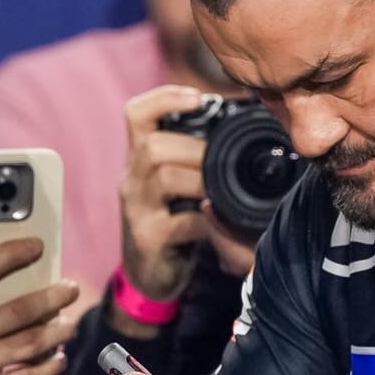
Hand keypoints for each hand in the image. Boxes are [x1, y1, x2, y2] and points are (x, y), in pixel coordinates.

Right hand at [118, 86, 216, 307]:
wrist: (150, 276)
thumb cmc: (173, 223)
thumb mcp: (177, 186)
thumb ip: (195, 159)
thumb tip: (243, 128)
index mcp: (139, 160)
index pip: (136, 114)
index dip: (164, 98)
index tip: (198, 99)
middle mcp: (131, 180)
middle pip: (153, 145)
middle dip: (195, 149)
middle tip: (223, 164)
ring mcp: (136, 210)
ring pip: (164, 176)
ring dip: (202, 180)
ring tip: (221, 193)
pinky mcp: (147, 238)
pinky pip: (183, 221)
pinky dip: (209, 220)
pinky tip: (220, 223)